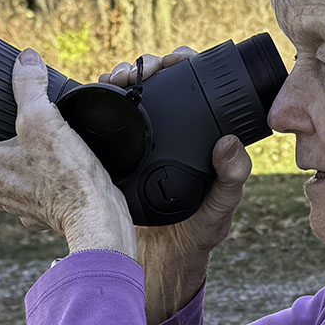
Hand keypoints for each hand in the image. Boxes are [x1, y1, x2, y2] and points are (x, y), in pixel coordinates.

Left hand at [0, 48, 136, 257]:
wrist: (96, 215)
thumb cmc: (64, 173)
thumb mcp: (43, 117)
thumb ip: (29, 85)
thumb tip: (25, 59)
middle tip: (2, 127)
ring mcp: (18, 206)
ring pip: (6, 182)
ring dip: (14, 165)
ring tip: (34, 144)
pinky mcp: (43, 213)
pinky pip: (34, 194)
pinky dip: (40, 181)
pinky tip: (57, 168)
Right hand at [102, 48, 252, 323]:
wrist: (160, 263)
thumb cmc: (198, 235)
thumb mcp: (219, 209)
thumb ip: (230, 180)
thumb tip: (229, 142)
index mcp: (201, 136)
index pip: (195, 85)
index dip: (184, 63)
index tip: (173, 60)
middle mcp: (172, 133)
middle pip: (157, 83)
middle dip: (144, 66)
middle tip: (134, 72)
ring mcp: (142, 143)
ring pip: (130, 97)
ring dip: (120, 80)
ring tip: (113, 79)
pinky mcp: (117, 156)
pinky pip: (108, 123)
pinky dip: (100, 105)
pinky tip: (93, 97)